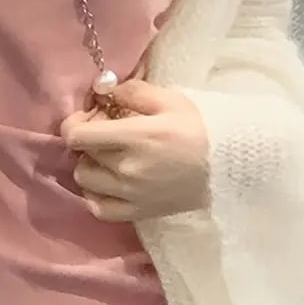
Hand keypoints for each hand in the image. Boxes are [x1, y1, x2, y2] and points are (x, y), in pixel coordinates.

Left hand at [60, 80, 209, 222]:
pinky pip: (98, 208)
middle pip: (82, 154)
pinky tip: (108, 184)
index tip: (88, 118)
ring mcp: (130, 195)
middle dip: (89, 141)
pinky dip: (96, 195)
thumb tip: (103, 92)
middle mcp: (128, 169)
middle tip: (108, 135)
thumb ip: (132, 92)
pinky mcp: (137, 212)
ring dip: (91, 166)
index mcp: (136, 137)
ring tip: (109, 159)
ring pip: (84, 180)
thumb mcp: (169, 99)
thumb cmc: (199, 129)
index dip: (74, 124)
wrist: (228, 167)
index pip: (77, 135)